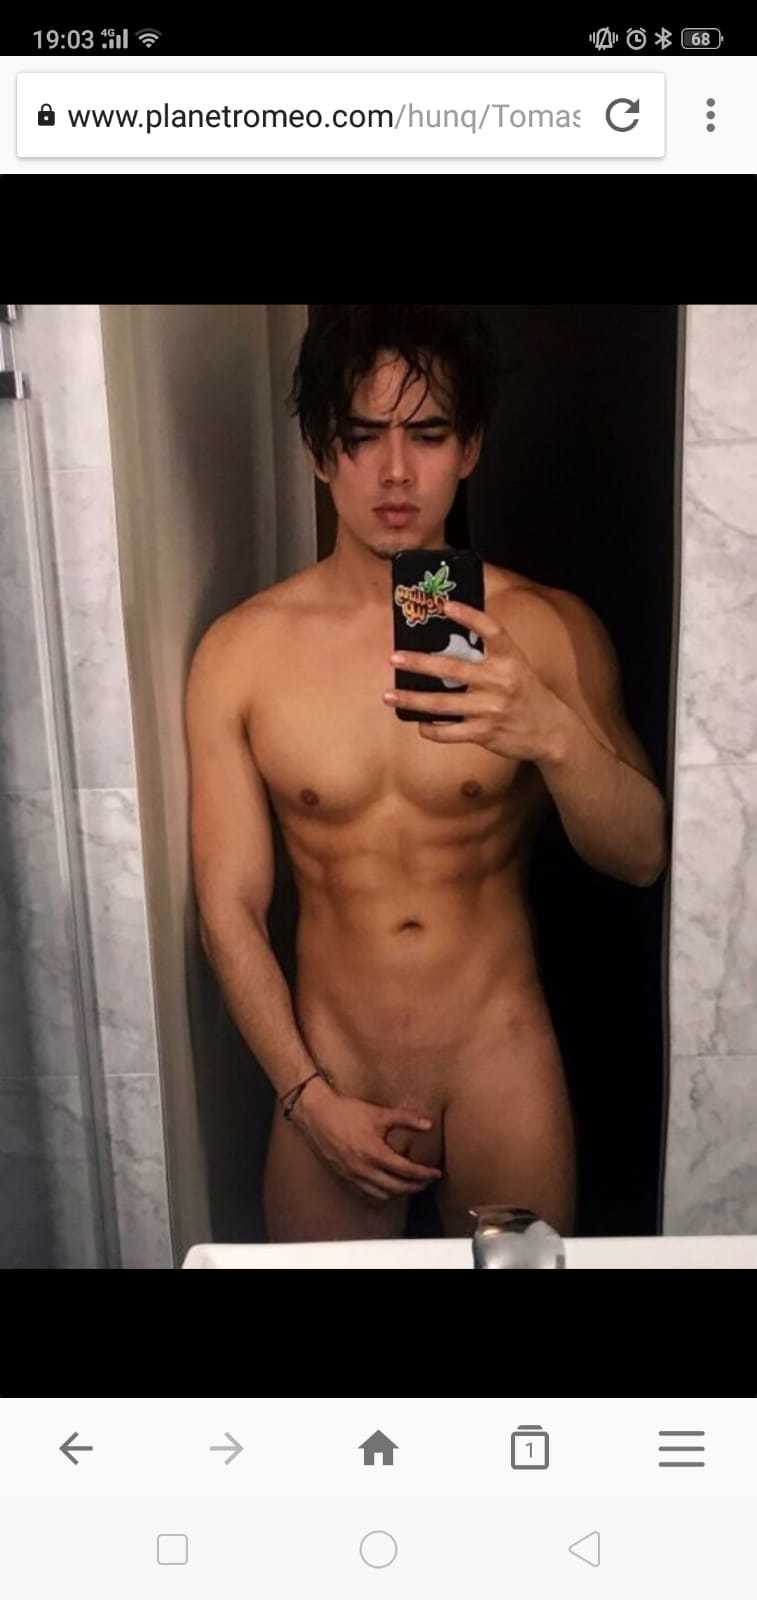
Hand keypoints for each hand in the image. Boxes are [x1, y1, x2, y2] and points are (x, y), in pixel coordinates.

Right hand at [290, 1077, 442, 1203]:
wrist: (317, 1114)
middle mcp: (364, 1169)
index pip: (406, 1170)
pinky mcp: (345, 1175)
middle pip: (397, 1187)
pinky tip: (388, 1185)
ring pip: (382, 1194)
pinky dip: (382, 1193)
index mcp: (374, 1153)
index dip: (424, 1174)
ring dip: (399, 1192)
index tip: (436, 1173)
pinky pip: (367, 1192)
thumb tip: (428, 1124)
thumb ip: (406, 1119)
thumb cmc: (348, 1111)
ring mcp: (353, 1175)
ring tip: (410, 1184)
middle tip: (427, 1182)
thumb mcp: (379, 1113)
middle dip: (415, 1187)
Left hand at [384, 598, 569, 763]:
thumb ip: (489, 655)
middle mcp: (500, 681)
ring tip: (389, 695)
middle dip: (419, 662)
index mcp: (511, 658)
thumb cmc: (526, 693)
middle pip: (452, 668)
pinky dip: (430, 728)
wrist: (551, 731)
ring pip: (442, 704)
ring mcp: (491, 708)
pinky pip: (449, 732)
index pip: (490, 630)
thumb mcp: (516, 667)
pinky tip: (419, 723)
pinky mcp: (485, 732)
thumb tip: (449, 641)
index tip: (445, 605)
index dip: (469, 615)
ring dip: (412, 699)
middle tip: (394, 657)